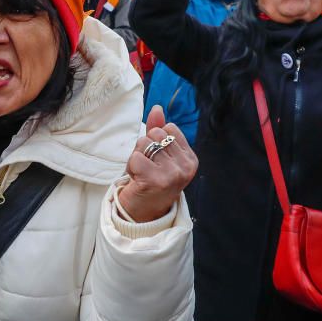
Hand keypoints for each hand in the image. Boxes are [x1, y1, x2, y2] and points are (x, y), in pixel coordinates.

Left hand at [118, 106, 197, 222]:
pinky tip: (137, 179)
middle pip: (155, 134)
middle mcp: (185, 167)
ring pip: (144, 143)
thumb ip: (158, 130)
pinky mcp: (155, 180)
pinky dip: (131, 166)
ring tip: (141, 173)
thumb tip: (157, 107)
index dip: (156, 140)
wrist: (144, 213)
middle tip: (147, 168)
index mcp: (190, 159)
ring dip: (136, 157)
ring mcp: (172, 174)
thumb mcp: (158, 155)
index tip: (156, 160)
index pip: (168, 128)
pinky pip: (135, 157)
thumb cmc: (150, 180)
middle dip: (144, 148)